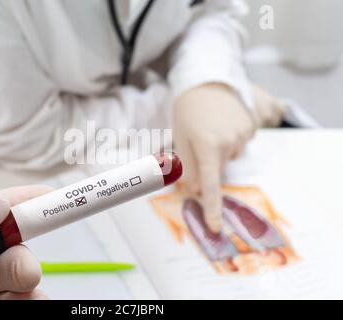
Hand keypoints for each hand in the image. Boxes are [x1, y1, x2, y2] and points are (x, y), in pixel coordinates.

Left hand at [174, 83, 285, 232]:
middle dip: (208, 163)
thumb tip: (196, 191)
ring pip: (229, 156)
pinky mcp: (251, 126)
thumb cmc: (187, 109)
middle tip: (198, 139)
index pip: (210, 184)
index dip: (212, 207)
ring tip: (210, 126)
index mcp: (207, 145)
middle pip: (217, 169)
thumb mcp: (180, 137)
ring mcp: (243, 133)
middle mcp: (229, 142)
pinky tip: (223, 123)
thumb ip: (188, 167)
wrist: (207, 79)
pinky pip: (238, 144)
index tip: (215, 227)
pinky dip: (230, 139)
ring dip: (218, 150)